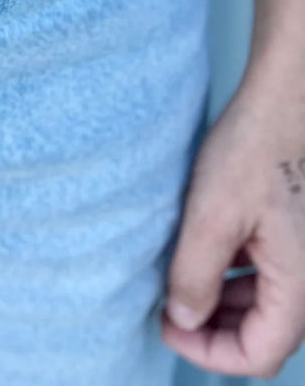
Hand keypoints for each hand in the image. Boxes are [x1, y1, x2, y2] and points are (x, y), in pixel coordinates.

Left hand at [163, 64, 304, 376]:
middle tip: (166, 306)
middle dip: (212, 330)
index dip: (209, 353)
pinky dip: (232, 277)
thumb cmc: (252, 153)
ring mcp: (300, 258)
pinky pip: (264, 275)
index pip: (259, 354)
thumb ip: (195, 274)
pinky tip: (201, 254)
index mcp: (298, 287)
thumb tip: (183, 319)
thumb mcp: (211, 216)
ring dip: (220, 304)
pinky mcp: (290, 236)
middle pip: (262, 335)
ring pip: (262, 306)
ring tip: (177, 281)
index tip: (167, 326)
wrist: (282, 105)